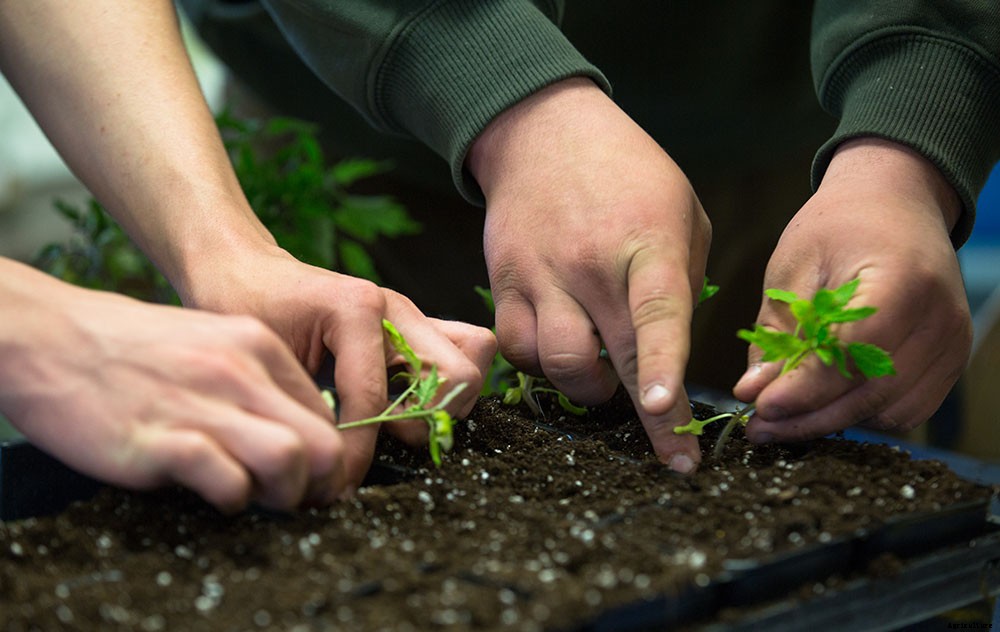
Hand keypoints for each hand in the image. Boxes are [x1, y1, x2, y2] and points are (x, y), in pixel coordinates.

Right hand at [0, 260, 347, 512]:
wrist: (49, 337)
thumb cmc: (131, 349)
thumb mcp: (209, 341)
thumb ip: (255, 379)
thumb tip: (295, 428)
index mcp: (256, 345)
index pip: (327, 411)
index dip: (330, 454)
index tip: (317, 476)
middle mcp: (238, 371)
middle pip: (324, 440)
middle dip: (325, 482)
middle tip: (303, 498)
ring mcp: (202, 404)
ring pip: (290, 458)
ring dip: (287, 493)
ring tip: (262, 497)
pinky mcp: (162, 439)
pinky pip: (228, 481)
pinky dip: (234, 499)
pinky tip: (216, 493)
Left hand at [179, 244, 496, 487]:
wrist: (246, 268)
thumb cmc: (245, 309)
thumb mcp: (264, 359)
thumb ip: (306, 405)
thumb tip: (331, 467)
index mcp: (358, 310)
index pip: (378, 401)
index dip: (357, 453)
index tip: (334, 481)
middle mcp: (396, 308)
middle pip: (457, 376)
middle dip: (425, 422)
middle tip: (382, 438)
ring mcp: (412, 314)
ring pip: (474, 357)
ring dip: (444, 402)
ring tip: (397, 421)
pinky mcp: (417, 325)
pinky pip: (465, 349)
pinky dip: (447, 385)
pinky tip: (404, 403)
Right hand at [467, 78, 711, 471]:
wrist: (543, 130)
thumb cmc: (628, 173)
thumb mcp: (682, 210)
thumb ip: (682, 279)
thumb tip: (671, 349)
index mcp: (647, 243)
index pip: (657, 316)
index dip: (662, 370)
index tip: (667, 414)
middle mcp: (590, 264)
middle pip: (609, 357)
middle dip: (646, 419)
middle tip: (671, 453)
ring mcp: (541, 274)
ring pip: (554, 363)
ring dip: (586, 387)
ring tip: (602, 372)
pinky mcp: (504, 282)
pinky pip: (516, 348)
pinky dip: (541, 365)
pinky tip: (561, 347)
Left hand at [733, 138, 970, 440]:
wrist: (894, 203)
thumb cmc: (838, 227)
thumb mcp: (793, 267)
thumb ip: (777, 333)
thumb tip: (752, 392)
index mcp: (902, 280)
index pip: (855, 353)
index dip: (806, 388)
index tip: (760, 407)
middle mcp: (940, 317)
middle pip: (873, 392)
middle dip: (810, 417)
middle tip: (759, 429)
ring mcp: (953, 342)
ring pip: (890, 409)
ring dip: (833, 421)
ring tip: (781, 420)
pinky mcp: (951, 360)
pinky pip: (906, 408)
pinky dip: (862, 414)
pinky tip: (821, 406)